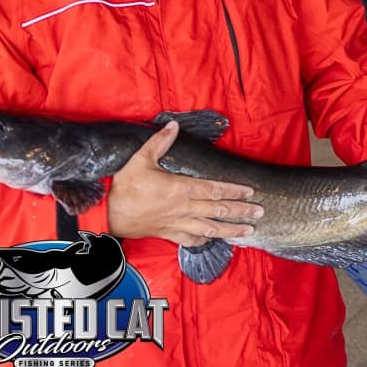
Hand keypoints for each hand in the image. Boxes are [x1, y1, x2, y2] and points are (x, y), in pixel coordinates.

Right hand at [107, 121, 263, 246]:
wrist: (106, 215)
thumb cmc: (123, 188)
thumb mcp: (140, 160)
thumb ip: (159, 142)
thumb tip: (173, 125)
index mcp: (181, 189)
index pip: (215, 189)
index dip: (234, 191)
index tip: (250, 192)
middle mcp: (184, 208)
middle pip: (219, 210)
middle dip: (241, 212)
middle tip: (259, 213)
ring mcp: (177, 223)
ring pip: (210, 228)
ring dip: (231, 230)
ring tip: (248, 232)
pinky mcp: (168, 234)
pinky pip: (190, 240)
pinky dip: (204, 241)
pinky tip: (214, 241)